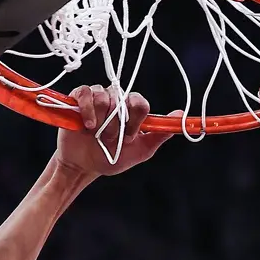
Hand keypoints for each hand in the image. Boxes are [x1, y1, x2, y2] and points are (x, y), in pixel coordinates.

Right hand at [54, 85, 176, 178]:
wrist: (83, 166)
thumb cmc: (110, 158)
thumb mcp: (139, 151)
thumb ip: (158, 135)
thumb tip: (180, 115)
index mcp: (132, 110)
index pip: (139, 103)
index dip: (135, 120)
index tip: (129, 137)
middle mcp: (117, 100)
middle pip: (122, 100)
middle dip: (116, 126)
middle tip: (109, 139)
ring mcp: (98, 97)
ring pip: (104, 97)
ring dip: (101, 121)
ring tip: (95, 134)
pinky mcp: (79, 98)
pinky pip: (86, 93)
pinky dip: (87, 109)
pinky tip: (87, 125)